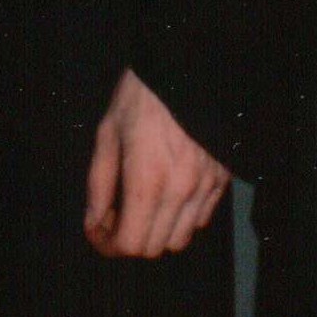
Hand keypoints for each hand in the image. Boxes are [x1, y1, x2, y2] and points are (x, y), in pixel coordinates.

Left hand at [84, 67, 229, 257]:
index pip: (131, 243)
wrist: (188, 69)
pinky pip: (201, 219)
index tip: (97, 230)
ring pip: (181, 238)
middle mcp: (181, 192)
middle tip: (113, 216)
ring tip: (141, 206)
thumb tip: (94, 221)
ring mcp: (206, 188)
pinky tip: (167, 195)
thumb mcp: (107, 134)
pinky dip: (181, 218)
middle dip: (128, 239)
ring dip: (156, 232)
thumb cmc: (140, 97)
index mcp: (147, 181)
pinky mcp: (222, 180)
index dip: (109, 245)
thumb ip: (99, 183)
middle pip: (155, 247)